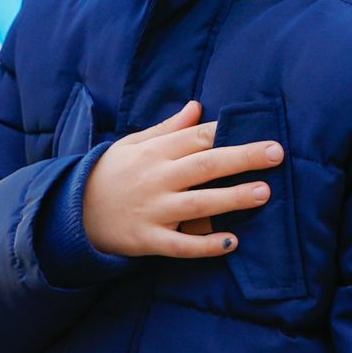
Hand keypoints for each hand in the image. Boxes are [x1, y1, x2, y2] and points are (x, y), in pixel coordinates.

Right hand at [81, 101, 282, 258]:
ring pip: (199, 204)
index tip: (264, 132)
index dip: (230, 133)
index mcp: (155, 152)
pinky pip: (181, 245)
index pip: (198, 138)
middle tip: (277, 154)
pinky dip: (206, 245)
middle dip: (243, 158)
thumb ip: (168, 128)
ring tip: (264, 192)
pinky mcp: (148, 239)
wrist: (74, 211)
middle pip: (205, 166)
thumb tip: (197, 106)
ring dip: (233, 198)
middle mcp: (157, 179)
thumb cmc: (112, 173)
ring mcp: (153, 210)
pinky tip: (232, 242)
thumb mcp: (134, 143)